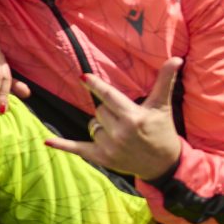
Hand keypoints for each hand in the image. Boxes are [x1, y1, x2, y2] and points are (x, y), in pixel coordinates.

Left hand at [44, 59, 183, 179]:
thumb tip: (176, 59)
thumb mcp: (162, 106)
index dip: (95, 86)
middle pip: (99, 110)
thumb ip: (165, 81)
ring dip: (102, 126)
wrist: (164, 165)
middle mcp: (120, 132)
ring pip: (92, 125)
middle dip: (108, 111)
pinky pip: (78, 149)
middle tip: (125, 120)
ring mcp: (110, 147)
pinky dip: (63, 145)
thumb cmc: (163, 131)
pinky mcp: (103, 158)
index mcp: (132, 117)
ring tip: (120, 133)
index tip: (83, 77)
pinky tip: (47, 142)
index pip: (108, 97)